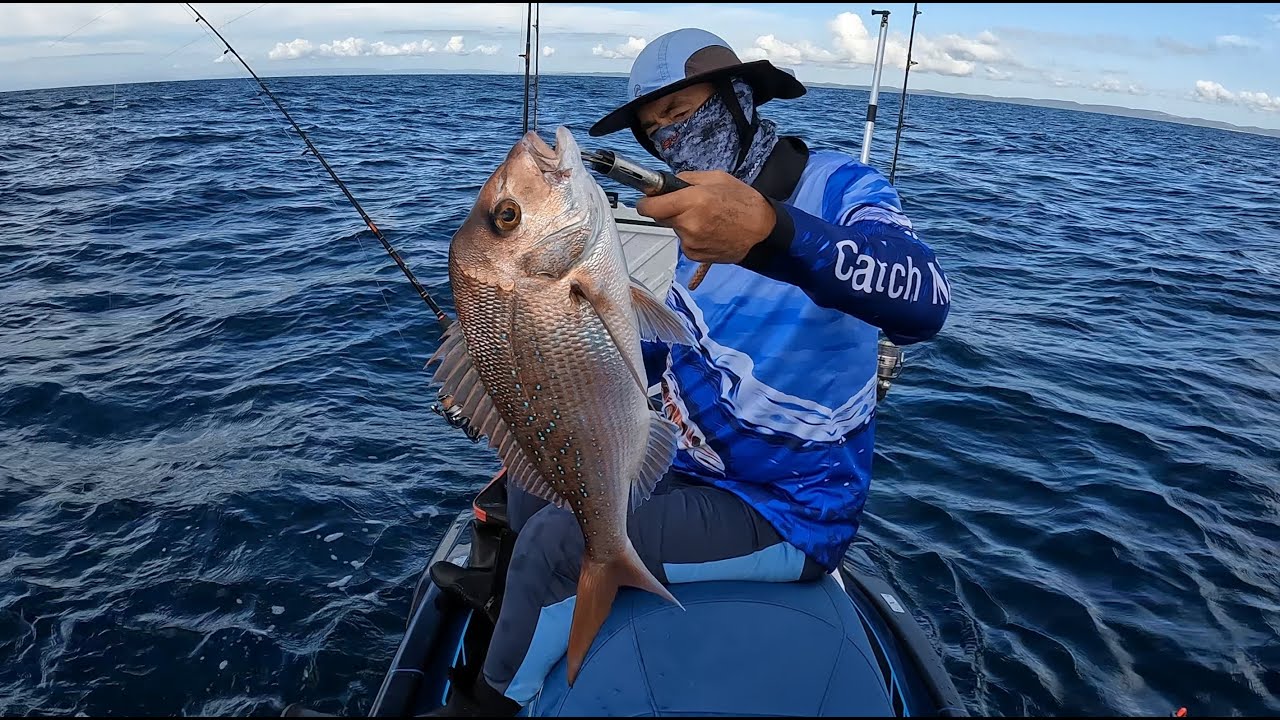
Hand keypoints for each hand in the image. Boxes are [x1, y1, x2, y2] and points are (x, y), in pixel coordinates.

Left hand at [635, 170, 776, 264]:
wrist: (762, 232)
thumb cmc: (744, 202)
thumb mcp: (716, 178)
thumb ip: (687, 179)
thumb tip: (666, 183)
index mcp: (693, 201)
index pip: (650, 207)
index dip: (646, 202)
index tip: (647, 199)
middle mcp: (688, 224)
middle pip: (660, 217)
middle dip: (668, 210)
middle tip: (688, 204)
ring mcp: (691, 242)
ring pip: (674, 229)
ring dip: (683, 223)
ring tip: (707, 218)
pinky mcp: (695, 255)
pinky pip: (684, 242)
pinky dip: (692, 236)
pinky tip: (710, 230)